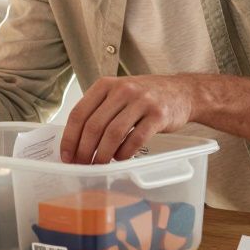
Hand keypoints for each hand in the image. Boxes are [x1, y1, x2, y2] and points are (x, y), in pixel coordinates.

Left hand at [59, 75, 195, 163]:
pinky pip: (136, 139)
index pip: (79, 113)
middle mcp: (122, 90)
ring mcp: (141, 101)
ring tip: (99, 165)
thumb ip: (99, 110)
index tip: (66, 155)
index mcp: (106, 85)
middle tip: (82, 165)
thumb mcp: (118, 93)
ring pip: (113, 134)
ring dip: (103, 154)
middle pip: (94, 126)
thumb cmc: (145, 96)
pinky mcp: (158, 115)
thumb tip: (76, 141)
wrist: (182, 92)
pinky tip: (120, 158)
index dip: (70, 138)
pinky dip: (124, 153)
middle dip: (84, 150)